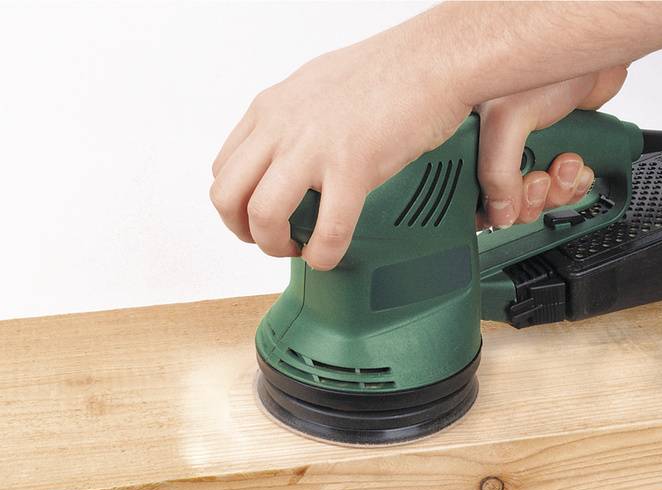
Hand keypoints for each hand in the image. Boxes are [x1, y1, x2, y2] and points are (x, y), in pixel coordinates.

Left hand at [210, 36, 470, 269]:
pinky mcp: (353, 166)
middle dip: (243, 231)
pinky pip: (327, 230)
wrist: (433, 59)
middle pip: (227, 196)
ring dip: (274, 245)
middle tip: (273, 239)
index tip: (259, 217)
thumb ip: (294, 120)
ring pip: (263, 216)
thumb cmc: (388, 69)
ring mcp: (314, 147)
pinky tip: (331, 254)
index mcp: (271, 109)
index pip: (224, 169)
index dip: (237, 204)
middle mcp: (282, 127)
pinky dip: (323, 254)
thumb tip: (291, 150)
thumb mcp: (316, 85)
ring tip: (298, 248)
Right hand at [475, 66, 627, 228]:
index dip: (489, 210)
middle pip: (508, 204)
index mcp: (472, 139)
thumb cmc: (551, 67)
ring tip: (565, 162)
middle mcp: (496, 149)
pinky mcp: (555, 154)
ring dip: (558, 191)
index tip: (506, 209)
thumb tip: (498, 214)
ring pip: (538, 200)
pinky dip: (574, 184)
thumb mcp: (508, 119)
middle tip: (540, 179)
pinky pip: (561, 190)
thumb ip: (497, 171)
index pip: (470, 194)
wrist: (598, 57)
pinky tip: (577, 162)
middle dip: (532, 199)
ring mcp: (527, 152)